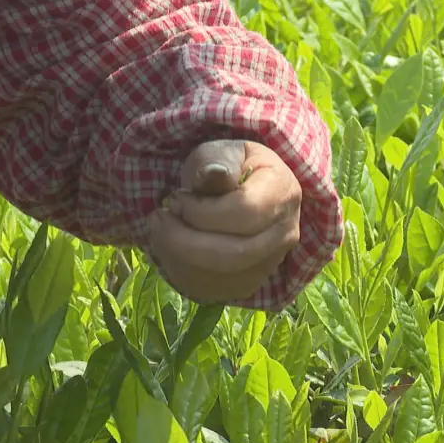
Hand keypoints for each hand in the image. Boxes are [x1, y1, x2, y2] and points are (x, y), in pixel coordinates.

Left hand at [147, 139, 301, 302]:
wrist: (243, 191)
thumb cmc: (231, 167)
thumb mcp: (223, 152)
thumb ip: (217, 161)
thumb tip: (214, 174)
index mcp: (283, 192)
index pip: (244, 212)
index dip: (202, 211)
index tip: (177, 198)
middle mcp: (285, 234)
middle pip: (233, 254)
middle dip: (183, 239)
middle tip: (158, 218)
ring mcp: (269, 264)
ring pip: (219, 277)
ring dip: (176, 256)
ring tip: (160, 230)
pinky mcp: (248, 284)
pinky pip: (210, 290)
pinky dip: (179, 272)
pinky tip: (169, 248)